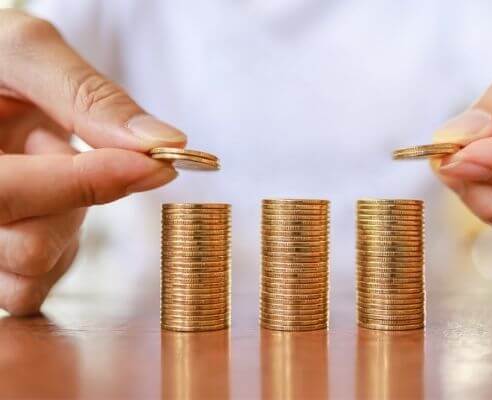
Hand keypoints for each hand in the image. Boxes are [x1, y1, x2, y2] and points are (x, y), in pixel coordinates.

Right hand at [0, 10, 186, 314]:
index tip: (156, 164)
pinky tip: (48, 206)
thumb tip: (164, 143)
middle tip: (61, 147)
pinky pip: (33, 287)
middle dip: (75, 200)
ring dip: (66, 222)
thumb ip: (87, 96)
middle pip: (29, 247)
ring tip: (42, 170)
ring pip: (33, 271)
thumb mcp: (24, 52)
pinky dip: (59, 249)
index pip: (5, 193)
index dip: (87, 182)